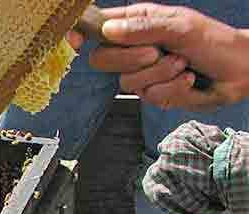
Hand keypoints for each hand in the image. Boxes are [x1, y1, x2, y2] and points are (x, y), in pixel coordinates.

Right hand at [88, 3, 248, 110]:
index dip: (81, 33)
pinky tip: (188, 79)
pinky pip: (149, 97)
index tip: (76, 42)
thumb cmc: (214, 41)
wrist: (239, 72)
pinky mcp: (153, 93)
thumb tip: (108, 30)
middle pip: (102, 59)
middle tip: (157, 52)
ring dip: (161, 75)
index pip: (98, 26)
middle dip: (131, 60)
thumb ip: (142, 27)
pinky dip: (172, 89)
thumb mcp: (179, 26)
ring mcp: (142, 72)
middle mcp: (133, 47)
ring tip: (183, 65)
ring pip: (127, 82)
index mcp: (136, 23)